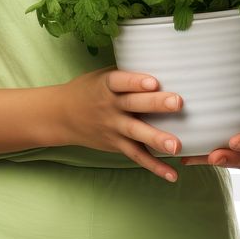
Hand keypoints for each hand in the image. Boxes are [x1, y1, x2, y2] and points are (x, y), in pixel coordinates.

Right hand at [61, 66, 183, 181]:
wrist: (62, 115)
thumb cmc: (89, 89)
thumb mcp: (103, 76)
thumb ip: (127, 74)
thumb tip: (162, 64)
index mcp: (106, 85)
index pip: (121, 81)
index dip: (136, 81)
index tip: (154, 81)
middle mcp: (110, 106)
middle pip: (133, 105)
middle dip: (155, 104)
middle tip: (177, 102)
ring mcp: (113, 127)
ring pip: (136, 133)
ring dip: (157, 139)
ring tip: (176, 146)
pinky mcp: (116, 144)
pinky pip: (137, 156)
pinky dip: (154, 166)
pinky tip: (172, 174)